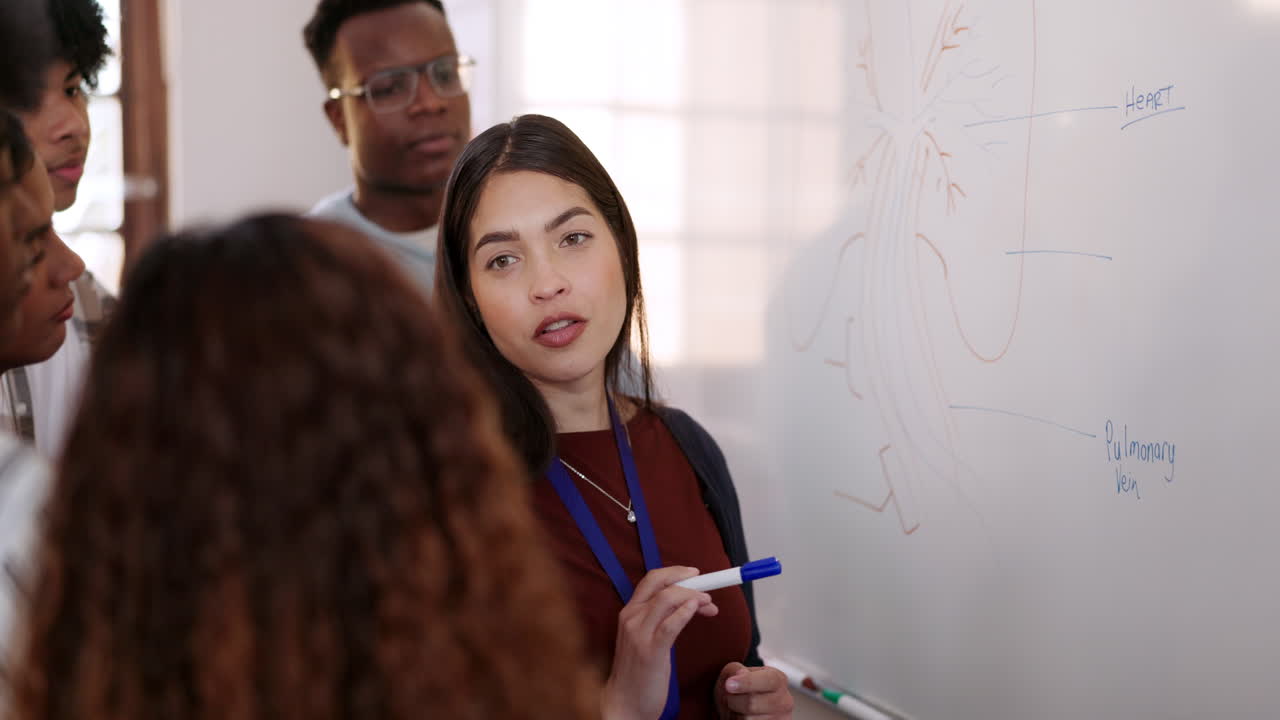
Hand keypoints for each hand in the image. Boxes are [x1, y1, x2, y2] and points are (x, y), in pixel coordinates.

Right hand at [601, 566, 718, 719]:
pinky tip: (698, 610)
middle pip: (660, 583)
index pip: (652, 579)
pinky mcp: (651, 652)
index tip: (696, 576)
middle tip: (708, 587)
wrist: (625, 702)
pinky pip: (671, 625)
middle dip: (687, 579)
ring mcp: (639, 634)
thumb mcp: (645, 637)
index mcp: (629, 612)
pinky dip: (686, 612)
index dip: (676, 573)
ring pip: (667, 598)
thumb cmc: (639, 670)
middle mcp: (631, 618)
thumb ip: (661, 618)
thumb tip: (689, 602)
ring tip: (709, 604)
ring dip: (694, 596)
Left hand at [715, 663, 794, 719]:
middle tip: (729, 698)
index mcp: (778, 680)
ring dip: (734, 714)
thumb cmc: (738, 689)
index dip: (747, 682)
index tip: (729, 685)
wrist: (740, 709)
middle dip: (733, 700)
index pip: (768, 680)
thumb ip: (735, 669)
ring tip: (736, 708)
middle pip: (753, 703)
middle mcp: (784, 701)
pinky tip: (741, 717)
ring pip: (748, 719)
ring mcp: (780, 719)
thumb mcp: (734, 673)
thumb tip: (742, 673)